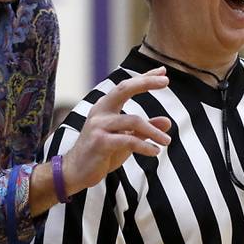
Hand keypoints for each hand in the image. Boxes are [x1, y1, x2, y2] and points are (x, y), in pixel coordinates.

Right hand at [62, 67, 171, 193]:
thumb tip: (168, 122)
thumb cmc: (101, 153)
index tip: (163, 71)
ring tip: (167, 141)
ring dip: (153, 131)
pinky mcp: (100, 142)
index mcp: (105, 107)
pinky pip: (128, 140)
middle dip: (145, 82)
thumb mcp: (125, 139)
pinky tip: (155, 151)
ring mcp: (99, 126)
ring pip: (133, 121)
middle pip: (124, 88)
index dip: (145, 77)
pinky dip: (145, 146)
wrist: (75, 172)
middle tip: (166, 81)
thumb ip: (144, 130)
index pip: (126, 86)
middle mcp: (100, 111)